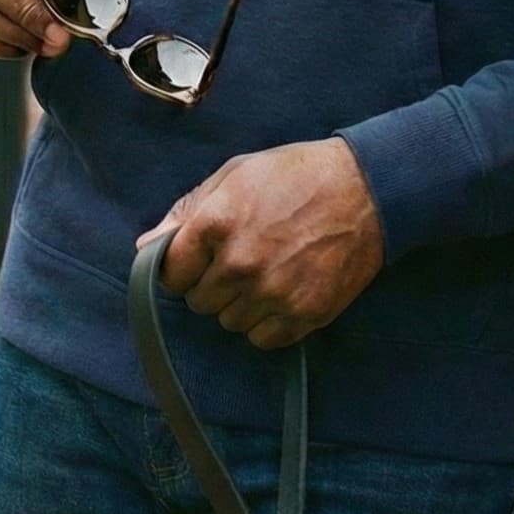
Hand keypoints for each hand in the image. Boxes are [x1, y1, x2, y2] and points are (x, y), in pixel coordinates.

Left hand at [135, 138, 384, 349]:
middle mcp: (239, 264)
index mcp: (217, 223)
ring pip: (229, 322)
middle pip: (199, 301)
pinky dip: (268, 320)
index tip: (197, 258)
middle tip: (240, 256)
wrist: (366, 190)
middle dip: (211, 282)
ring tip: (267, 269)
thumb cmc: (296, 174)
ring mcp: (271, 293)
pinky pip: (262, 338)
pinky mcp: (302, 315)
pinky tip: (284, 289)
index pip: (170, 274)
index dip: (182, 265)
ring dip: (240, 302)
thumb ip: (188, 210)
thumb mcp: (237, 174)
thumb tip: (147, 246)